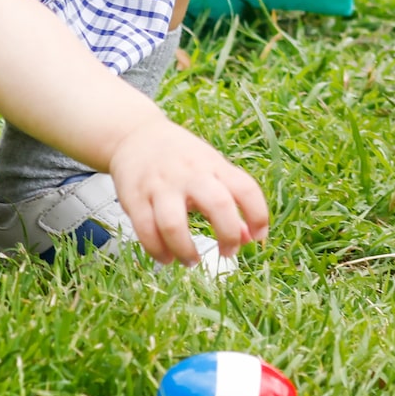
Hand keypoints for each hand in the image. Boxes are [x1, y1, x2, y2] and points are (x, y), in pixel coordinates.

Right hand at [107, 115, 269, 266]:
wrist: (136, 134)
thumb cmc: (182, 158)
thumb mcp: (211, 169)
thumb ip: (231, 201)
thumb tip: (250, 238)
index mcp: (213, 166)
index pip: (246, 188)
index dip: (258, 215)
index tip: (259, 237)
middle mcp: (190, 174)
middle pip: (218, 205)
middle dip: (228, 235)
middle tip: (228, 252)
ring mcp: (161, 186)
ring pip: (173, 225)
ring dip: (185, 251)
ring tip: (191, 261)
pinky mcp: (135, 198)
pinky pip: (146, 231)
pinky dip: (158, 251)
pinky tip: (167, 257)